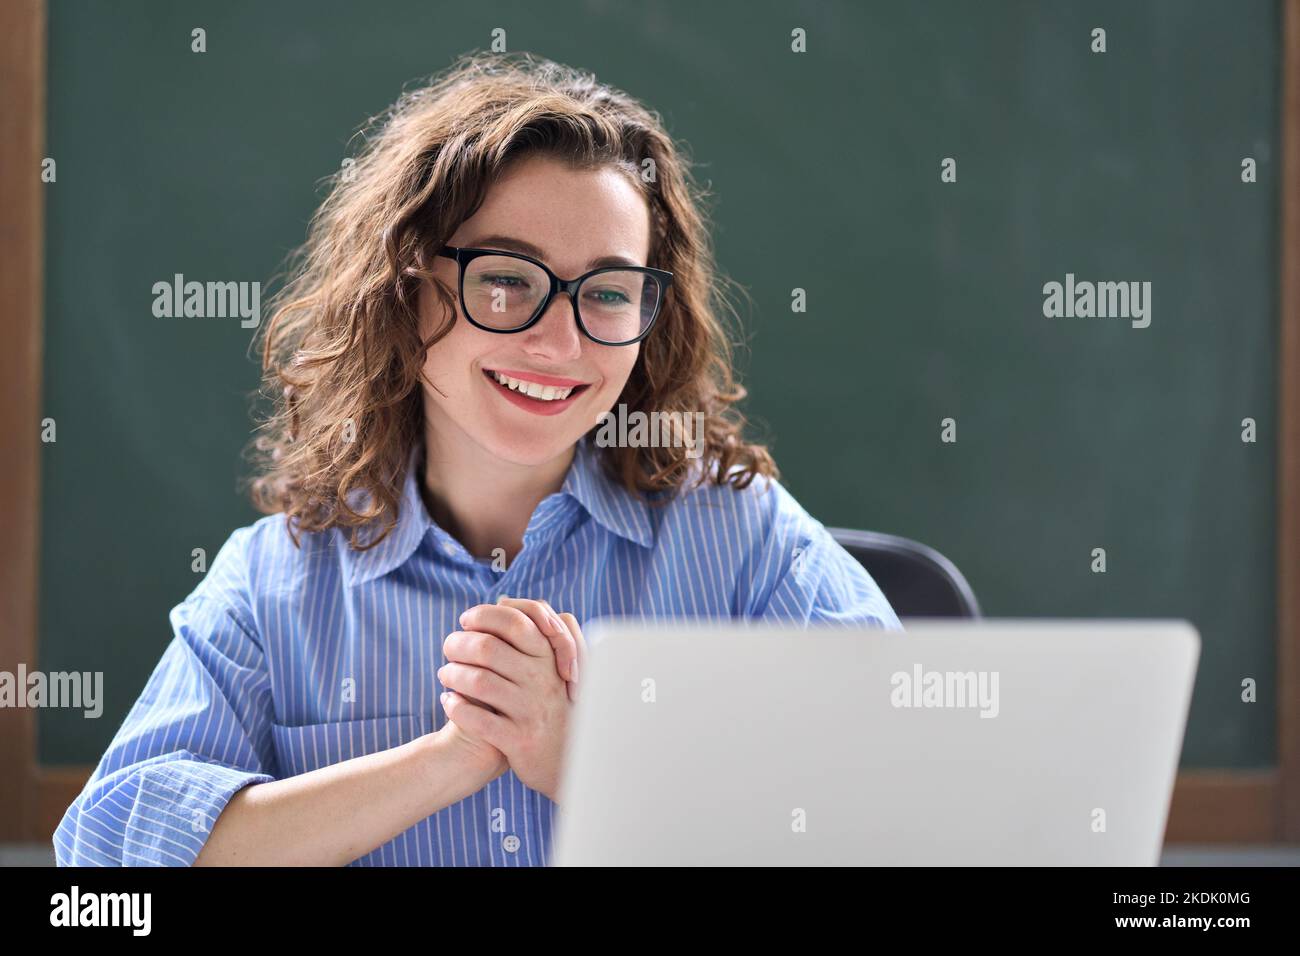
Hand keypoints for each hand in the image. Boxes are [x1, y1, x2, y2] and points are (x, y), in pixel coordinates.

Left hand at [439, 599, 585, 801]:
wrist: (569, 759)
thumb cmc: (552, 704)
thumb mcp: (554, 665)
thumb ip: (535, 632)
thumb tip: (503, 600)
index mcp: (550, 657)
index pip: (514, 621)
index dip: (483, 616)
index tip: (466, 621)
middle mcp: (543, 680)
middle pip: (488, 647)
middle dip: (458, 643)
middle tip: (448, 648)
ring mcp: (531, 711)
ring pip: (478, 682)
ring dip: (452, 674)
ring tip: (445, 675)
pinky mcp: (518, 740)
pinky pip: (477, 719)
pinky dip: (456, 707)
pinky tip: (449, 702)